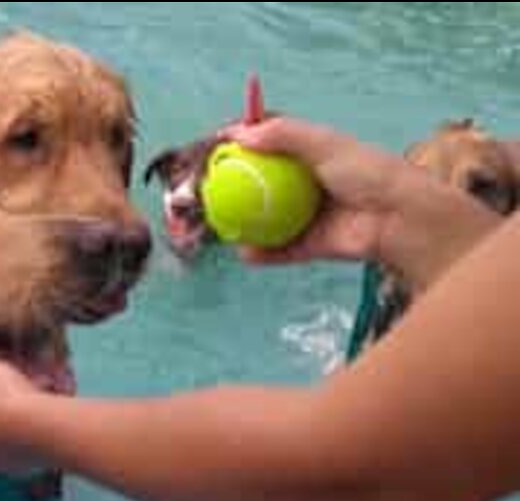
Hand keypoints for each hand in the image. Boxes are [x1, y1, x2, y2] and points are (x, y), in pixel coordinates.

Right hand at [225, 116, 502, 292]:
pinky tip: (243, 254)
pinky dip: (263, 254)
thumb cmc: (369, 173)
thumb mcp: (325, 144)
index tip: (219, 147)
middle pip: (264, 185)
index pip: (272, 145)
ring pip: (268, 221)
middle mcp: (309, 185)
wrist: (400, 218)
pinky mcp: (315, 245)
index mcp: (315, 155)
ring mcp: (311, 216)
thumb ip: (284, 134)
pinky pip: (282, 250)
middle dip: (236, 188)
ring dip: (244, 226)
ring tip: (221, 227)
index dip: (245, 145)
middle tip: (212, 191)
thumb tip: (240, 134)